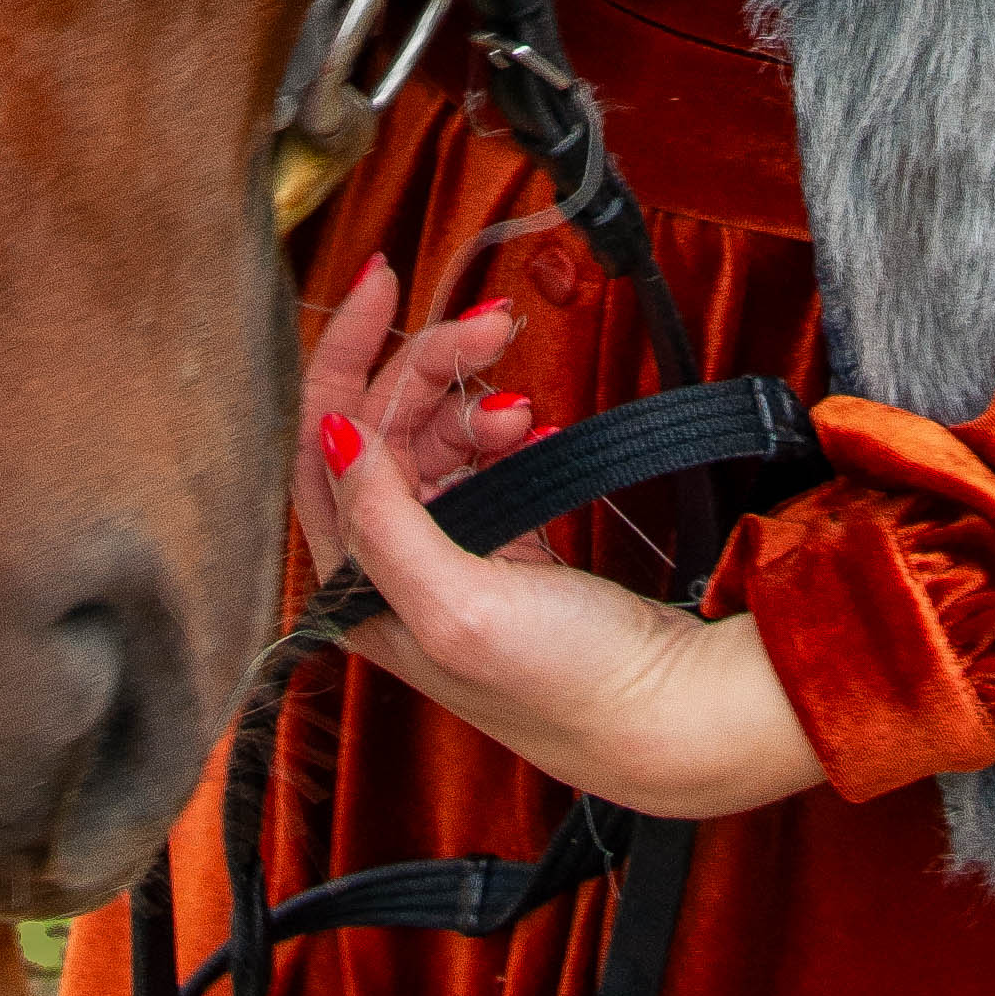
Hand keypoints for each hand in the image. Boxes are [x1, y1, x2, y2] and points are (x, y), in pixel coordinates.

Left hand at [296, 256, 824, 822]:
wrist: (671, 715)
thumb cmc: (568, 683)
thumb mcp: (459, 605)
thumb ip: (385, 522)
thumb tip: (331, 433)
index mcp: (359, 593)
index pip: (323, 446)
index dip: (344, 356)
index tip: (382, 280)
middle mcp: (391, 574)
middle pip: (386, 429)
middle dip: (435, 368)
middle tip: (495, 326)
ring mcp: (449, 558)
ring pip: (438, 439)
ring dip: (479, 406)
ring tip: (527, 413)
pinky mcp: (503, 549)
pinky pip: (485, 463)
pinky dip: (508, 436)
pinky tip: (539, 432)